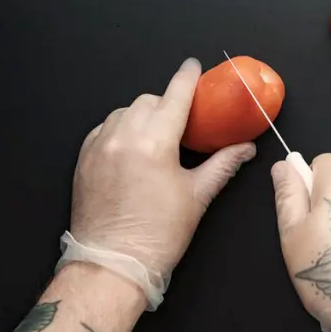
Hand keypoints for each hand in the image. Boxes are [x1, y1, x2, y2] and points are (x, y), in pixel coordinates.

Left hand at [63, 58, 255, 308]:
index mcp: (154, 142)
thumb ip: (223, 164)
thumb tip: (246, 148)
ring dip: (142, 115)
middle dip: (167, 104)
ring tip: (156, 137)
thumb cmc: (158, 234)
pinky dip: (120, 129)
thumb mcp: (198, 196)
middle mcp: (122, 137)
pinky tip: (132, 147)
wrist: (113, 264)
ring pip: (124, 112)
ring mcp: (98, 146)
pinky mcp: (84, 158)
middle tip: (182, 122)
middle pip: (148, 101)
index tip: (193, 66)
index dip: (187, 78)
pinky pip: (104, 128)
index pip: (174, 97)